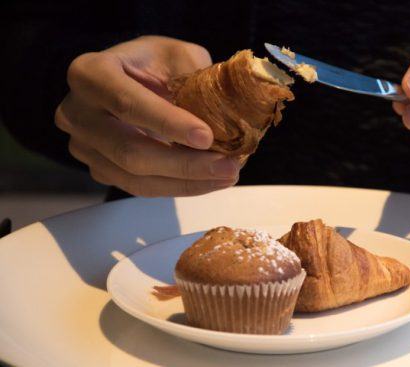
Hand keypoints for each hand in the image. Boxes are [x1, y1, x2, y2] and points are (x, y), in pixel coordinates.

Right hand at [55, 36, 239, 196]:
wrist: (126, 79)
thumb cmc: (152, 64)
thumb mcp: (176, 55)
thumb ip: (196, 79)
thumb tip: (229, 115)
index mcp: (90, 74)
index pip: (127, 103)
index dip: (167, 123)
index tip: (206, 137)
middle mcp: (77, 113)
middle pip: (130, 151)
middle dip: (184, 164)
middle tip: (228, 167)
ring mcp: (84, 146)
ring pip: (135, 178)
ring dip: (186, 182)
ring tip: (226, 175)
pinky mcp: (99, 169)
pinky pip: (140, 188)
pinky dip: (178, 187)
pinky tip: (208, 180)